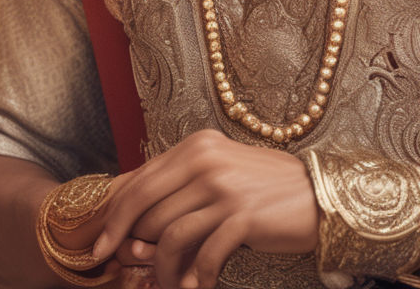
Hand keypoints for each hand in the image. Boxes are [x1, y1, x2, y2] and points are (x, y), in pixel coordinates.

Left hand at [92, 129, 319, 288]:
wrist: (318, 195)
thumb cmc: (265, 186)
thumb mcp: (221, 170)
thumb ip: (180, 183)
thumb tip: (129, 216)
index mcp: (198, 145)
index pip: (140, 181)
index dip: (114, 217)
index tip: (100, 246)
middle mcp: (207, 161)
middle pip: (146, 210)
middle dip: (129, 246)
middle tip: (125, 270)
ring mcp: (224, 189)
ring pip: (168, 236)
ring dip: (162, 269)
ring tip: (169, 283)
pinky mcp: (242, 217)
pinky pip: (201, 255)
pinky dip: (193, 278)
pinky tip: (197, 286)